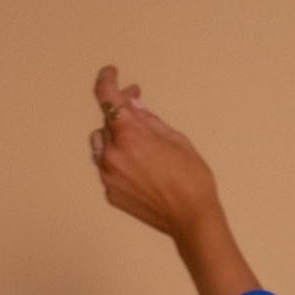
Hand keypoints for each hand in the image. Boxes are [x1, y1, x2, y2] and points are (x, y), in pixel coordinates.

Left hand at [89, 63, 220, 242]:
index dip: (106, 80)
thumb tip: (132, 105)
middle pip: (106, 122)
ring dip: (115, 138)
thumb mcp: (176, 139)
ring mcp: (108, 176)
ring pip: (102, 146)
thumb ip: (148, 120)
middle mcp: (112, 154)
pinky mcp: (111, 193)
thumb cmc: (192, 180)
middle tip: (137, 108)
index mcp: (129, 135)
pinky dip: (118, 162)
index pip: (106, 97)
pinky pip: (108, 169)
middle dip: (120, 112)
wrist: (192, 220)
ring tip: (137, 141)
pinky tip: (139, 167)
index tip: (110, 74)